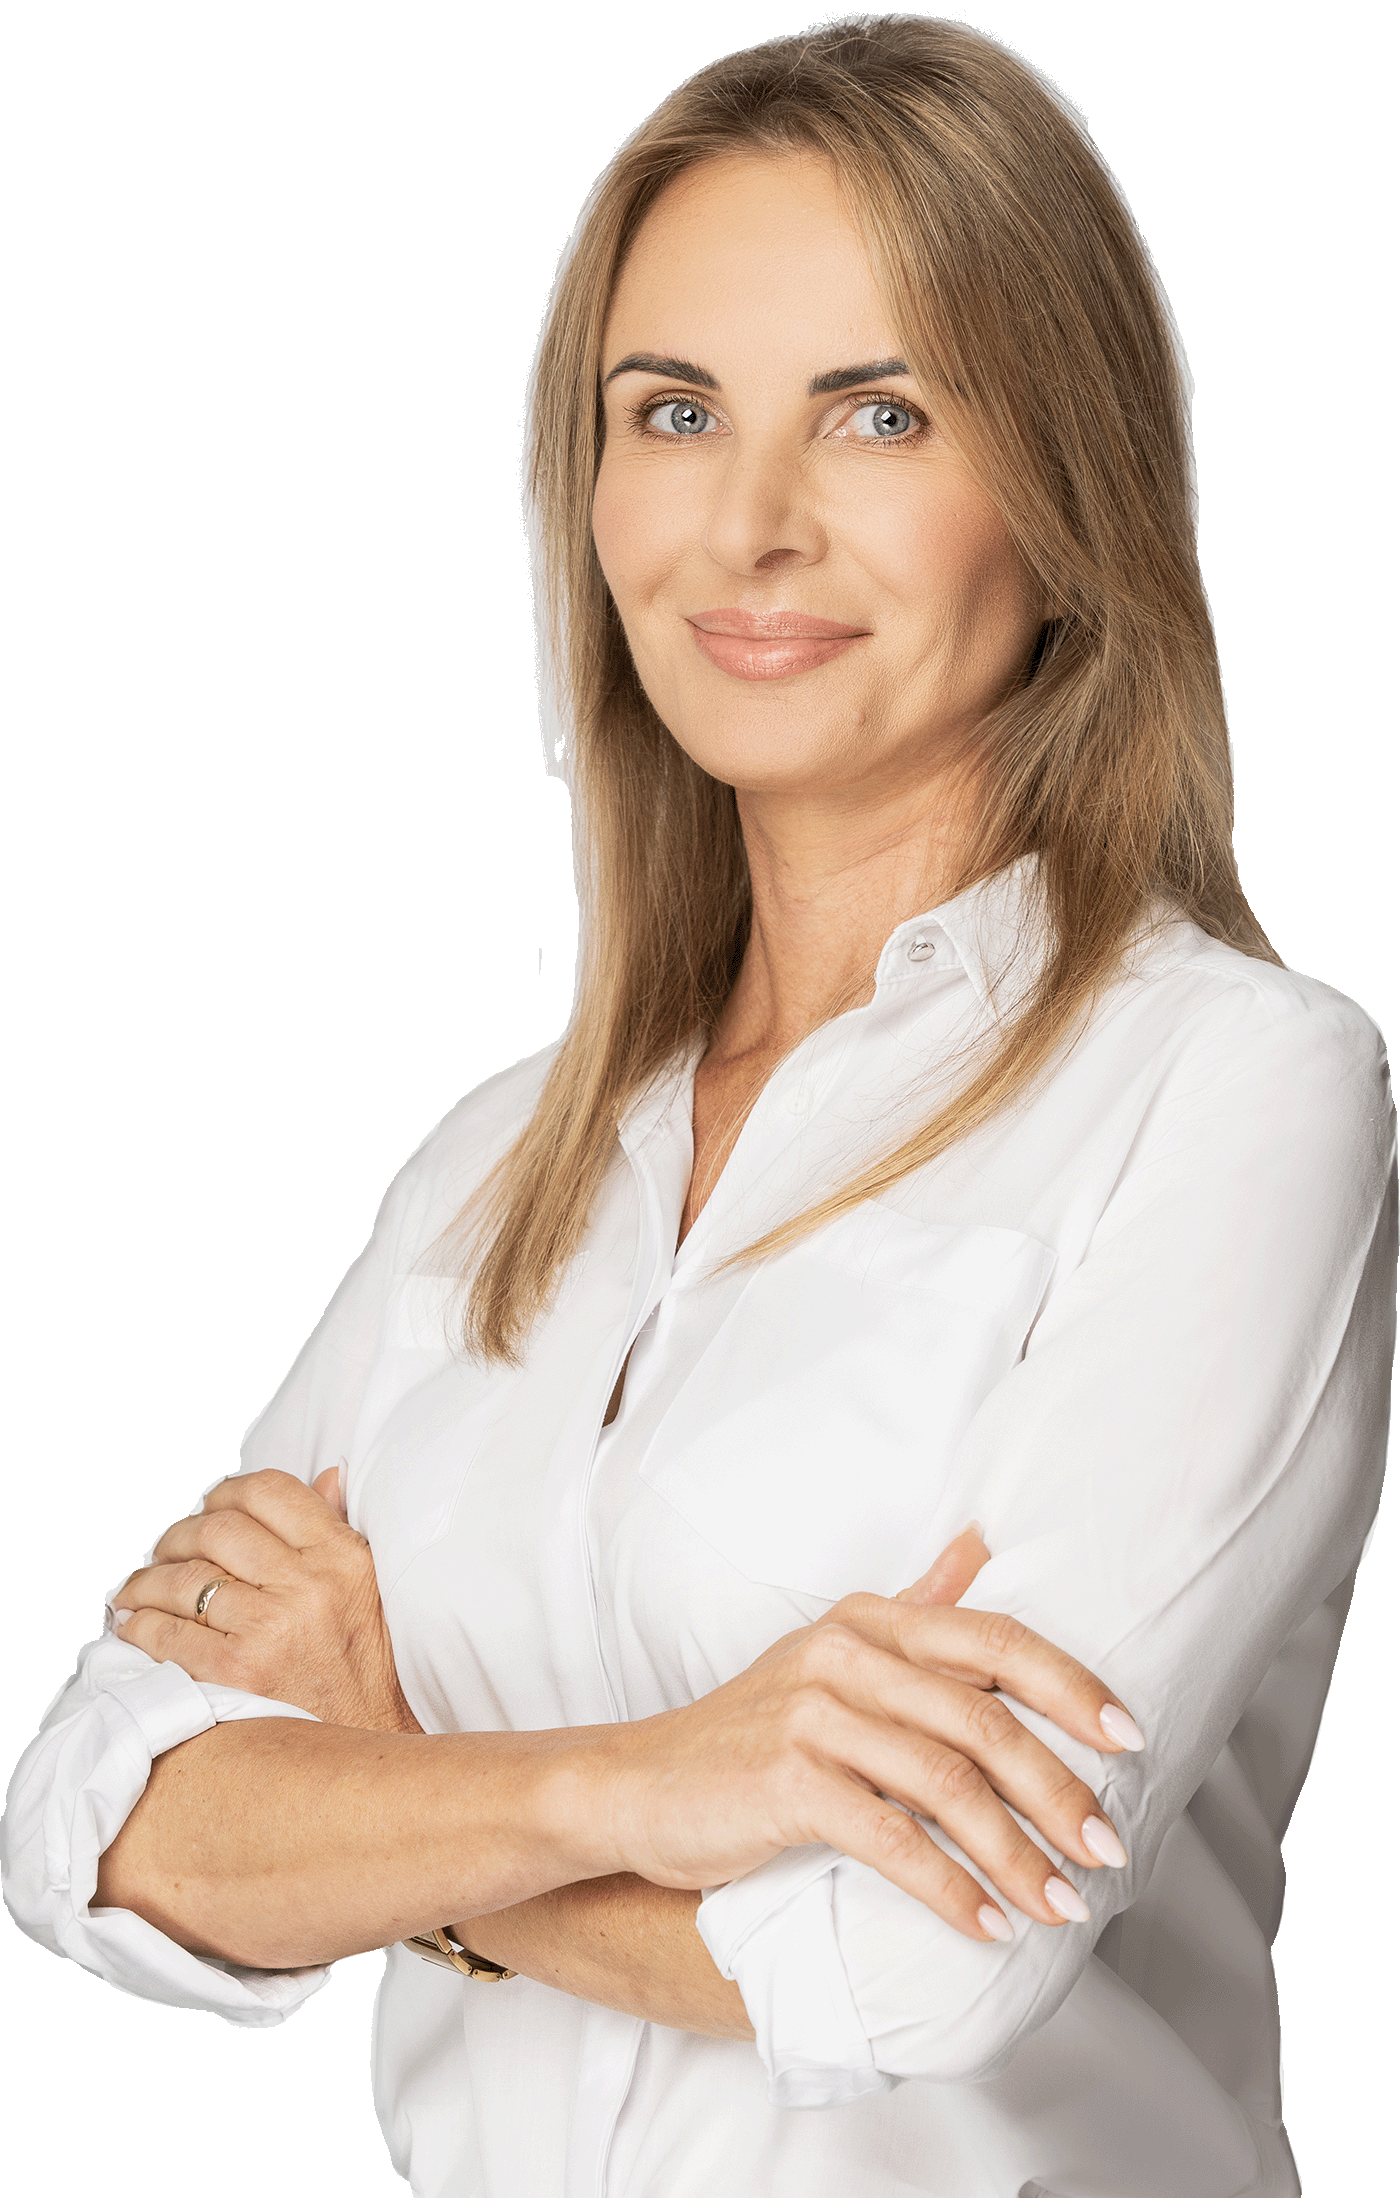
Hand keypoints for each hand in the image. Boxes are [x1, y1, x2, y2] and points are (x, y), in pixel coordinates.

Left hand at [110, 1468, 421, 1734]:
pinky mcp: (238, 1675)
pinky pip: (167, 1634)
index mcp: (343, 1555)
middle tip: (165, 1551)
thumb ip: (339, 1530)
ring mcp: (271, 1630)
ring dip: (146, 1580)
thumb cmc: (368, 1670)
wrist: (373, 1749)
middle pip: (216, 1529)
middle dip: (177, 1536)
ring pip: (183, 1579)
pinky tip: (134, 1625)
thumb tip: (324, 1478)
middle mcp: (309, 1585)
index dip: (225, 1493)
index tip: (208, 1509)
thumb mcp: (369, 1588)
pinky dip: (139, 1625)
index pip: (267, 1491)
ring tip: (138, 1589)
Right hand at [574, 1522, 1139, 1944]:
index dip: (1070, 1686)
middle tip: (1109, 1848)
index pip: (994, 1639)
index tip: (1131, 1738)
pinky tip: (986, 1925)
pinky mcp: (786, 1779)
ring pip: (946, 1782)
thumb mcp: (832, 1653)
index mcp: (870, 1619)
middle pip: (982, 1718)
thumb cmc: (750, 1731)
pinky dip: (948, 1888)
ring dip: (1015, 1853)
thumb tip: (979, 1542)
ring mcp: (812, 1714)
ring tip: (1063, 1904)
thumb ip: (912, 1605)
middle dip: (1058, 1788)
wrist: (635, 1786)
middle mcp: (846, 1654)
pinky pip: (889, 1838)